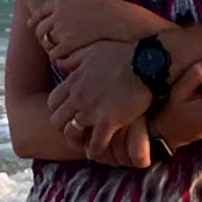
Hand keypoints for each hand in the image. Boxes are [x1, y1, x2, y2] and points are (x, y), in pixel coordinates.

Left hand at [31, 0, 170, 62]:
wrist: (124, 21)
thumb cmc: (115, 7)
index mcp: (62, 1)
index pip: (39, 12)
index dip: (35, 22)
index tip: (34, 27)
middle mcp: (59, 14)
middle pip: (39, 29)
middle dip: (43, 37)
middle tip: (51, 44)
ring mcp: (63, 28)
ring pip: (45, 43)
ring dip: (50, 49)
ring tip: (59, 53)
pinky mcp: (69, 43)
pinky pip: (54, 54)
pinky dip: (59, 58)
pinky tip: (67, 59)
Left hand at [46, 39, 152, 158]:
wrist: (148, 63)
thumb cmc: (125, 55)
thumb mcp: (93, 50)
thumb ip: (74, 58)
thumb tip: (59, 62)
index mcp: (74, 80)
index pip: (52, 102)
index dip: (59, 112)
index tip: (70, 115)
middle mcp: (78, 96)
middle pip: (57, 121)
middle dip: (64, 128)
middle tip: (76, 133)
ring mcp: (91, 110)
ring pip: (71, 134)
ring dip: (77, 141)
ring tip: (85, 144)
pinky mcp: (108, 122)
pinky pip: (95, 144)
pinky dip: (96, 150)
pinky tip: (100, 151)